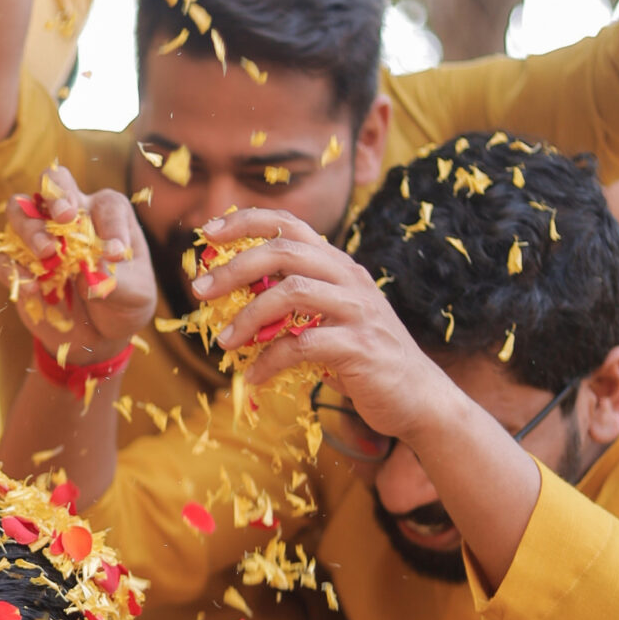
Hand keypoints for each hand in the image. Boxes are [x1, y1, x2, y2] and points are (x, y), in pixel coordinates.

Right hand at [0, 162, 155, 365]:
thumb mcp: (136, 296)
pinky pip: (2, 257)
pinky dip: (11, 268)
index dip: (110, 225)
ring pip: (18, 210)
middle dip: (56, 194)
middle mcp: (70, 217)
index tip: (115, 254)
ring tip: (47, 253)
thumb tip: (93, 273)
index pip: (106, 204)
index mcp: (106, 214)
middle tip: (64, 218)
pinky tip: (32, 288)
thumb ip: (119, 282)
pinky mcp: (18, 265)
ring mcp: (39, 237)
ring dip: (29, 228)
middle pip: (52, 182)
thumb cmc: (124, 303)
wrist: (100, 335)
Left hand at [193, 208, 442, 420]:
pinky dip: (270, 361)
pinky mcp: (359, 347)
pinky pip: (302, 346)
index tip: (207, 232)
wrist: (419, 397)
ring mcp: (358, 311)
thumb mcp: (330, 320)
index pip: (291, 225)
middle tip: (200, 289)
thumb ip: (296, 305)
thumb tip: (237, 297)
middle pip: (285, 252)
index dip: (247, 222)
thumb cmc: (365, 360)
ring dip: (247, 316)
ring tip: (223, 342)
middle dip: (235, 267)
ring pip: (291, 292)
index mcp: (340, 266)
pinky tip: (254, 377)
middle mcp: (350, 279)